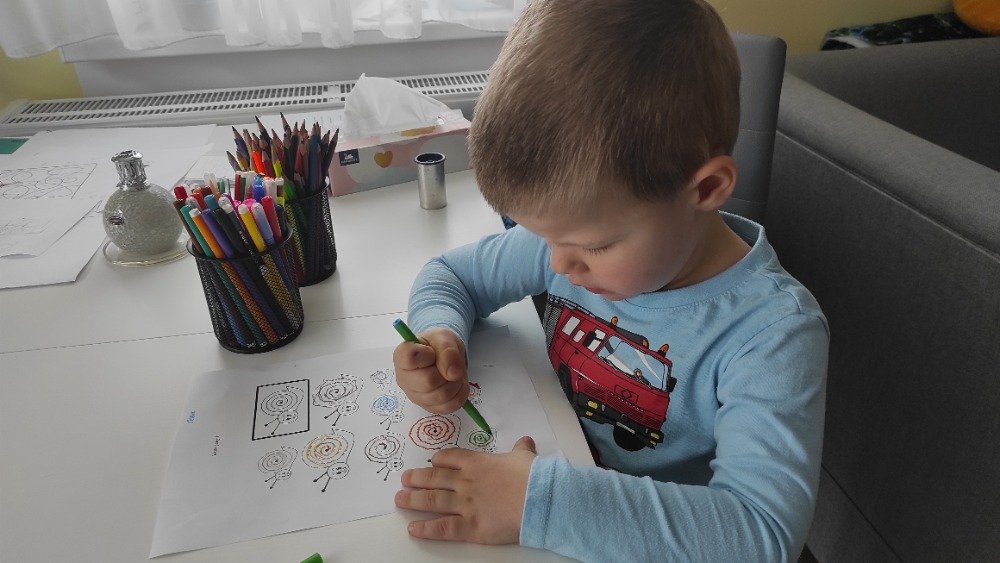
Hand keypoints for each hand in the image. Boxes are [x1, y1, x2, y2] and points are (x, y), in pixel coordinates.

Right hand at [392, 328, 468, 413]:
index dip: (428, 355)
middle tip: (448, 364)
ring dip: (455, 383)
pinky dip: (460, 394)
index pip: (410, 358)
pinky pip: (449, 406)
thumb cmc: (438, 344)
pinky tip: (456, 384)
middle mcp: (403, 379)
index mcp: (401, 357)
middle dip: (446, 372)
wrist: (444, 356)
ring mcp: (415, 396)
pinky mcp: (428, 407)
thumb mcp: (444, 338)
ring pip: (440, 396)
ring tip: (453, 373)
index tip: (432, 352)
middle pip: (428, 382)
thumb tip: (453, 374)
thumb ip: (447, 351)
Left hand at [395, 436, 536, 543]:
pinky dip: (425, 529)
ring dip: (413, 500)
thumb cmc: (534, 477)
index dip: (438, 460)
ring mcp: (465, 505)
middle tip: (404, 479)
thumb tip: (525, 440)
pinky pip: (442, 528)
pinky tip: (413, 529)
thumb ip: (520, 449)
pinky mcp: (469, 527)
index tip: (431, 462)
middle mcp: (465, 482)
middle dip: (417, 478)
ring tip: (400, 499)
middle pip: (434, 478)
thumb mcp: (525, 457)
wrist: (540, 499)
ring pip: (432, 500)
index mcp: (477, 463)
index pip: (450, 458)